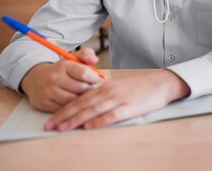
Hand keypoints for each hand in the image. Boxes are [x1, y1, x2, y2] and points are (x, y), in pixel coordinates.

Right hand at [20, 48, 100, 111]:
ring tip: (80, 93)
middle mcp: (54, 78)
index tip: (94, 79)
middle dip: (89, 89)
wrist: (35, 79)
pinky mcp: (44, 103)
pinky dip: (71, 106)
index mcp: (63, 66)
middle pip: (82, 88)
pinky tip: (71, 100)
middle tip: (88, 87)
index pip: (84, 73)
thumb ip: (86, 54)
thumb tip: (95, 59)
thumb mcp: (72, 58)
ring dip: (81, 98)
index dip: (93, 78)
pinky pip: (65, 108)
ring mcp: (48, 92)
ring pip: (74, 100)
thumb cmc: (60, 70)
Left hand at [44, 69, 189, 130]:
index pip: (79, 99)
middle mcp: (108, 92)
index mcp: (105, 87)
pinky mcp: (129, 107)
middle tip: (49, 126)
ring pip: (92, 110)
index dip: (63, 110)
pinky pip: (111, 115)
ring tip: (62, 128)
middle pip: (81, 105)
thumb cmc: (141, 87)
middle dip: (63, 116)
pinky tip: (89, 126)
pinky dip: (99, 121)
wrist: (161, 83)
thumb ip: (103, 95)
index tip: (51, 119)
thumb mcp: (119, 87)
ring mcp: (118, 99)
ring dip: (75, 119)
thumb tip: (87, 106)